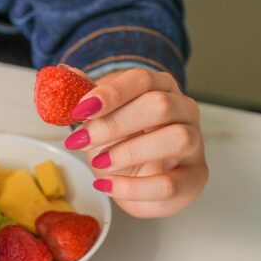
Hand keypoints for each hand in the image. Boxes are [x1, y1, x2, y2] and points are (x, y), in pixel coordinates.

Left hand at [63, 68, 208, 217]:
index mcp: (162, 88)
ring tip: (99, 163)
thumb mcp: (101, 120)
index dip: (110, 94)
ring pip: (176, 139)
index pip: (142, 80)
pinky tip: (107, 185)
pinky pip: (169, 183)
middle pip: (160, 105)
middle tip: (82, 140)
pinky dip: (132, 187)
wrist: (140, 183)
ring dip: (129, 152)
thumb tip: (65, 72)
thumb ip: (87, 98)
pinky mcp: (195, 178)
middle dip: (115, 124)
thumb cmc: (123, 145)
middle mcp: (184, 111)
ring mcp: (195, 144)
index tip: (80, 110)